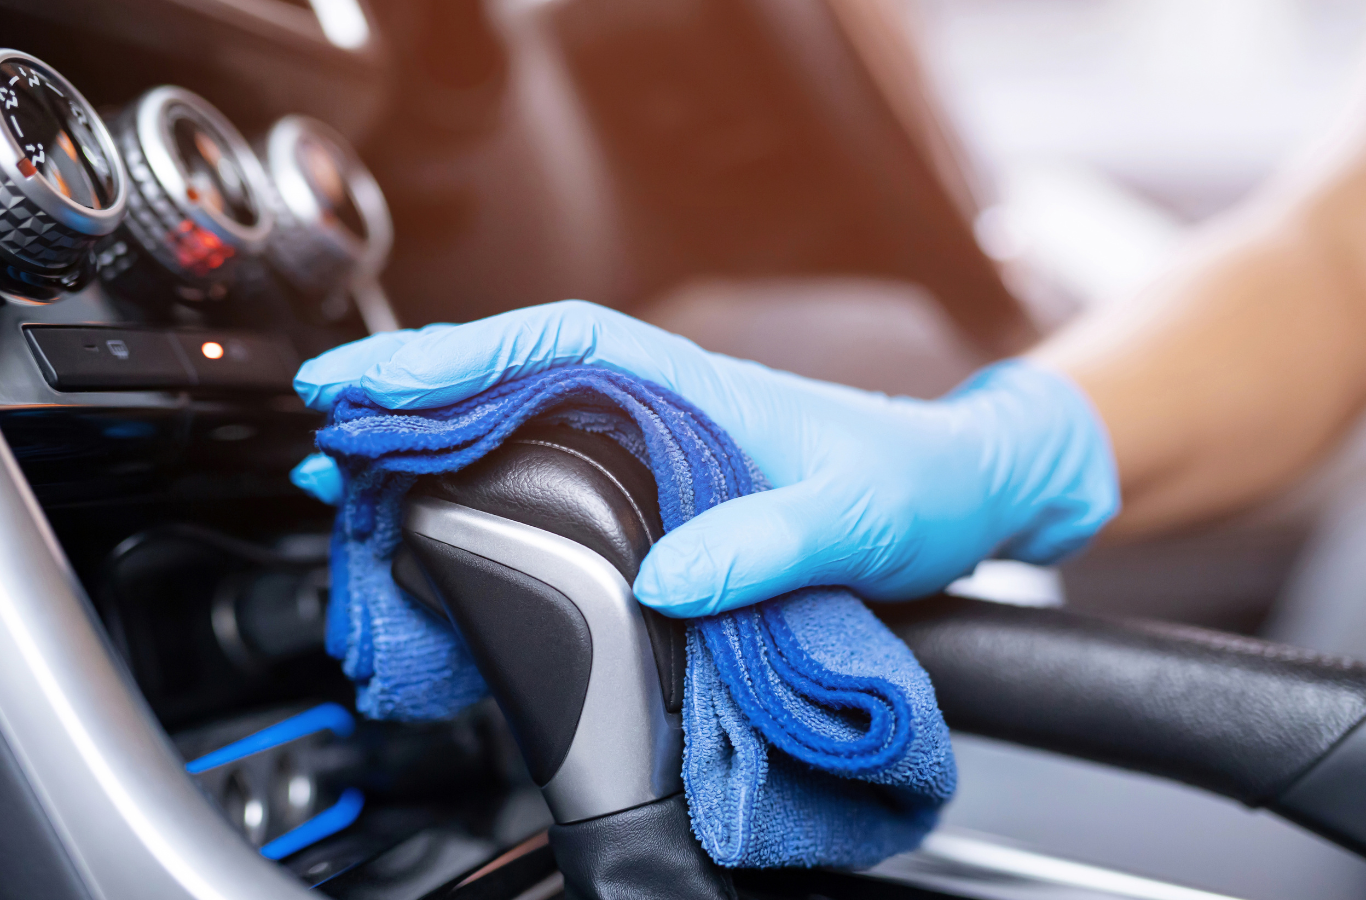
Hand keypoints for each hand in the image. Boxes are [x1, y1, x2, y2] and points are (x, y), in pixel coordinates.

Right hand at [293, 300, 1118, 616]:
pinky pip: (550, 468)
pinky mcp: (658, 486)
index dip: (458, 357)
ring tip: (353, 472)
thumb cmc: (915, 487)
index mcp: (692, 387)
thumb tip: (669, 579)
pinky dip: (483, 479)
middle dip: (413, 394)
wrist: (960, 496)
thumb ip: (768, 545)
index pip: (555, 343)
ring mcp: (653, 443)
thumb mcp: (854, 520)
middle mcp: (660, 404)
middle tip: (328, 429)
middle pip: (514, 376)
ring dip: (433, 438)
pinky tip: (442, 506)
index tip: (375, 382)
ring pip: (521, 420)